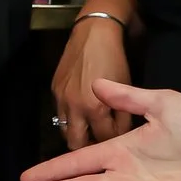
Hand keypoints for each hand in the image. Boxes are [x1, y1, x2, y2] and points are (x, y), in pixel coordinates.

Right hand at [52, 16, 134, 149]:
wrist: (94, 33)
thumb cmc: (115, 59)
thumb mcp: (126, 86)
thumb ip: (123, 113)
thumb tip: (122, 132)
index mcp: (95, 108)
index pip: (104, 139)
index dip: (114, 142)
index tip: (120, 141)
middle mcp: (75, 107)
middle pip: (77, 144)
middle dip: (88, 147)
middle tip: (100, 143)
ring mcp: (61, 99)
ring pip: (64, 132)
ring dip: (77, 134)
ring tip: (90, 131)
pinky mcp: (54, 91)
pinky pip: (60, 114)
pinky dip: (70, 119)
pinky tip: (80, 114)